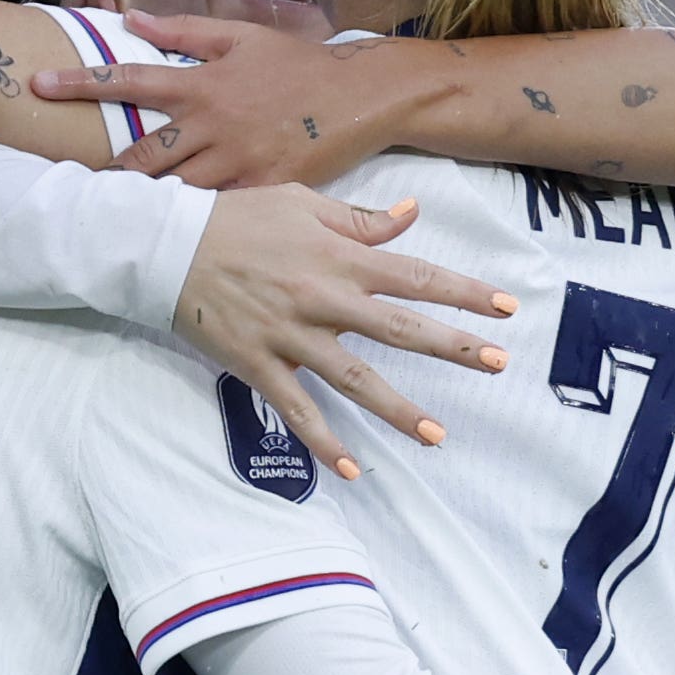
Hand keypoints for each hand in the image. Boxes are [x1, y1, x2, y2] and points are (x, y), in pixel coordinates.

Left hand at [32, 12, 390, 188]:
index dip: (80, 83)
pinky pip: (218, 210)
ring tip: (112, 215)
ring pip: (176, 188)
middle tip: (70, 183)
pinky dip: (193, 220)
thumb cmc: (297, 63)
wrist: (358, 97)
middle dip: (106, 171)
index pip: (129, 79)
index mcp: (202, 82)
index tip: (37, 85)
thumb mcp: (240, 36)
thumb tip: (132, 20)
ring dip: (144, 202)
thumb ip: (184, 29)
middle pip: (143, 152)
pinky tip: (172, 235)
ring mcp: (237, 160)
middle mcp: (212, 123)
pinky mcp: (262, 190)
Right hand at [171, 188, 514, 477]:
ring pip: (355, 380)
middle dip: (453, 347)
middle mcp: (324, 300)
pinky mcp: (260, 365)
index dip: (465, 292)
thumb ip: (361, 220)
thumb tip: (412, 215)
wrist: (167, 246)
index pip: (416, 276)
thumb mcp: (302, 204)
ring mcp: (292, 337)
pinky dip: (324, 443)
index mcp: (340, 258)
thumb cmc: (237, 219)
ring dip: (398, 410)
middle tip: (496, 364)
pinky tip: (353, 470)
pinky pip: (297, 412)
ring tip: (437, 436)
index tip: (508, 308)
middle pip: (400, 329)